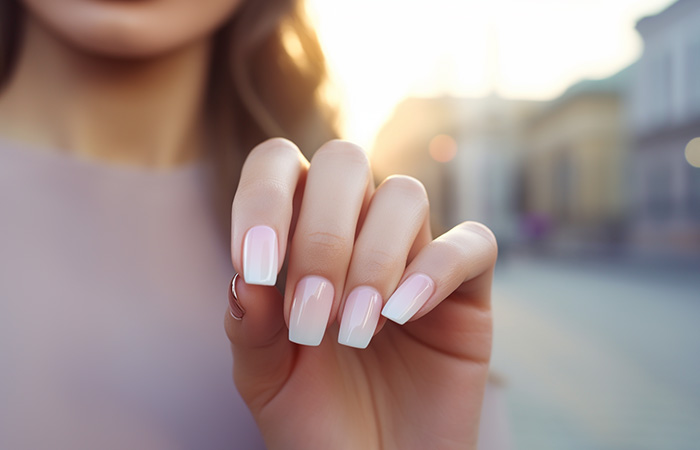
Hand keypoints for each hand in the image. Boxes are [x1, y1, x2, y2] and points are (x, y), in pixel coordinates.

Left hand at [225, 138, 496, 449]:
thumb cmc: (316, 424)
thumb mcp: (266, 379)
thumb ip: (251, 324)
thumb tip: (248, 275)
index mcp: (297, 239)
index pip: (278, 166)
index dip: (263, 197)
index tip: (255, 266)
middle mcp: (355, 233)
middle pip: (344, 162)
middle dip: (322, 233)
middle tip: (312, 313)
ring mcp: (414, 257)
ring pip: (405, 195)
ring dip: (373, 259)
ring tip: (356, 330)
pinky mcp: (467, 292)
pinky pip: (472, 243)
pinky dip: (436, 270)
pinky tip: (403, 317)